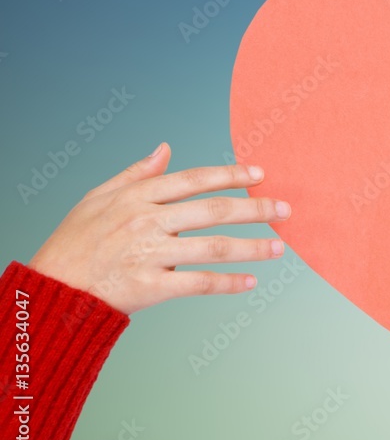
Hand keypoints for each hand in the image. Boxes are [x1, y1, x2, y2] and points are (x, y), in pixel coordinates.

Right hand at [27, 143, 290, 314]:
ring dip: (252, 248)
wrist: (54, 290)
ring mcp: (150, 254)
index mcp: (137, 196)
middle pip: (214, 211)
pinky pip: (199, 282)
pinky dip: (228, 282)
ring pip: (215, 247)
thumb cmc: (76, 242)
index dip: (230, 174)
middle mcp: (147, 221)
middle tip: (285, 210)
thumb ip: (136, 174)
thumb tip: (165, 148)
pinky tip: (250, 282)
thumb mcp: (98, 198)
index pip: (195, 179)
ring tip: (279, 247)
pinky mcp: (151, 286)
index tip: (260, 172)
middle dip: (255, 208)